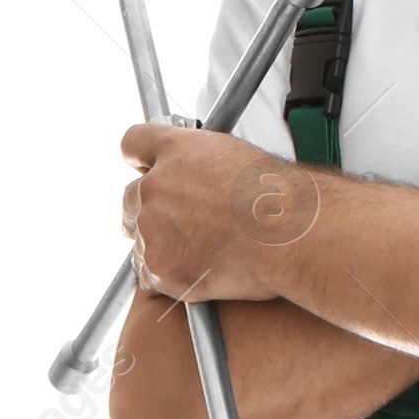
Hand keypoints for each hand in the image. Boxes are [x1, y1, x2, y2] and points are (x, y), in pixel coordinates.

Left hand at [120, 122, 319, 298]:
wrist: (288, 235)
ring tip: (200, 250)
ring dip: (160, 243)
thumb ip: (203, 161)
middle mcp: (155, 186)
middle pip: (130, 197)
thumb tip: (201, 174)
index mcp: (174, 150)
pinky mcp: (160, 267)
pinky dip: (166, 275)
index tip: (142, 168)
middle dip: (147, 209)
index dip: (138, 159)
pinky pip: (149, 274)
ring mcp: (153, 228)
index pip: (133, 143)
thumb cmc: (276, 198)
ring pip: (139, 238)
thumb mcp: (236, 157)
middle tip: (175, 222)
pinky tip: (196, 270)